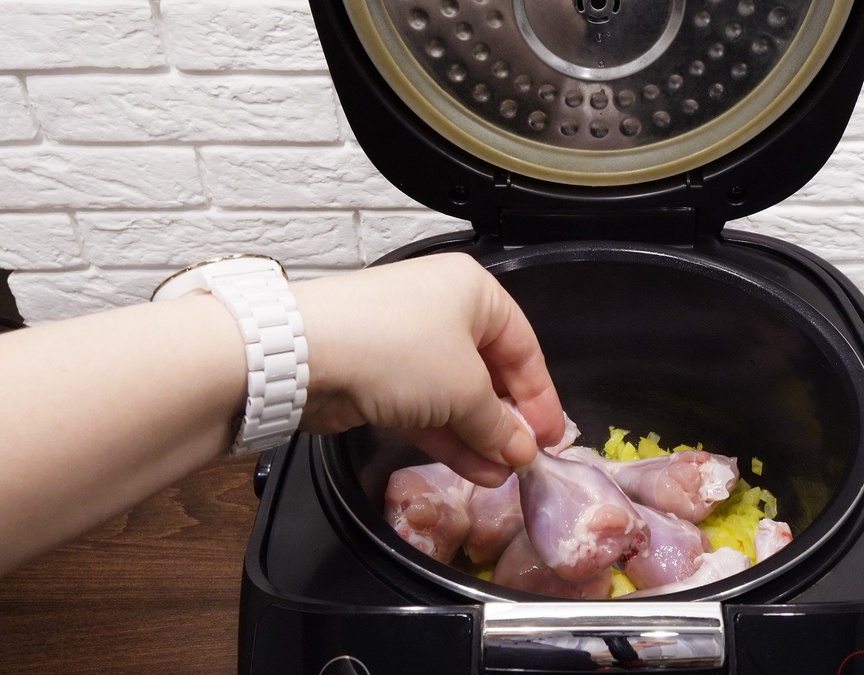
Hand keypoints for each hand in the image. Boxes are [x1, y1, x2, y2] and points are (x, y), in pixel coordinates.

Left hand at [293, 253, 564, 486]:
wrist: (304, 355)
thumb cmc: (400, 351)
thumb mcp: (464, 390)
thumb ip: (499, 425)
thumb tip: (523, 452)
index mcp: (473, 292)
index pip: (524, 347)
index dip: (541, 397)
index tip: (552, 439)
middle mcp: (442, 311)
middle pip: (490, 373)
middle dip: (507, 422)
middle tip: (525, 460)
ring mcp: (407, 345)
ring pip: (456, 397)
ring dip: (480, 438)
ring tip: (502, 476)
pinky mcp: (380, 378)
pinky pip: (426, 410)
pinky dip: (448, 439)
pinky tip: (474, 471)